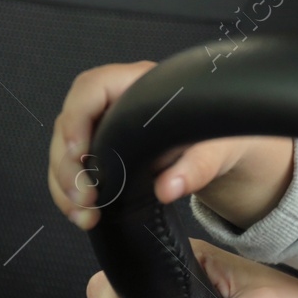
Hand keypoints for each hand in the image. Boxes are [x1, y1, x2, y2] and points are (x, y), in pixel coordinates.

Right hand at [48, 61, 293, 229]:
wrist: (232, 154)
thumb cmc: (229, 138)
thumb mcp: (222, 149)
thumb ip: (199, 166)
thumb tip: (169, 188)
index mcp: (145, 84)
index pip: (92, 86)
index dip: (77, 117)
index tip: (79, 153)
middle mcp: (120, 101)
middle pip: (71, 122)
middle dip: (67, 163)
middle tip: (83, 197)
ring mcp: (110, 127)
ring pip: (66, 149)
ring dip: (65, 184)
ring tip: (83, 213)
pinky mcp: (107, 152)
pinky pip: (76, 168)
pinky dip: (72, 193)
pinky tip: (83, 213)